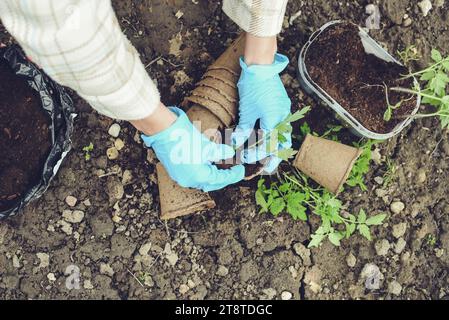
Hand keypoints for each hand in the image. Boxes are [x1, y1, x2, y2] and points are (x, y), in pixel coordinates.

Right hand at [141, 107, 244, 191]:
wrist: (164, 131)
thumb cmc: (185, 138)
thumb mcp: (207, 146)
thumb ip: (220, 152)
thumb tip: (230, 153)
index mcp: (198, 177)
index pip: (220, 179)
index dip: (233, 175)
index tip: (241, 170)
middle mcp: (189, 181)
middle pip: (211, 183)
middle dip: (223, 177)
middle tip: (234, 171)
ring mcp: (180, 177)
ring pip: (201, 180)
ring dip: (212, 175)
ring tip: (222, 167)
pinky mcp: (176, 171)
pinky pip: (193, 176)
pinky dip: (203, 172)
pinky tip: (209, 164)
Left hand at [232, 53, 291, 172]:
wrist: (261, 66)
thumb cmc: (253, 86)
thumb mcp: (246, 110)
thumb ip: (244, 129)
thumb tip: (236, 143)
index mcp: (275, 120)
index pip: (267, 144)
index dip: (256, 154)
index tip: (245, 158)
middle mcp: (284, 117)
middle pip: (282, 144)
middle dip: (274, 158)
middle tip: (266, 169)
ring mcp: (285, 111)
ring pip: (284, 135)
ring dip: (277, 147)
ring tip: (269, 157)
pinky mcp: (282, 106)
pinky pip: (282, 125)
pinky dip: (276, 135)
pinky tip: (269, 138)